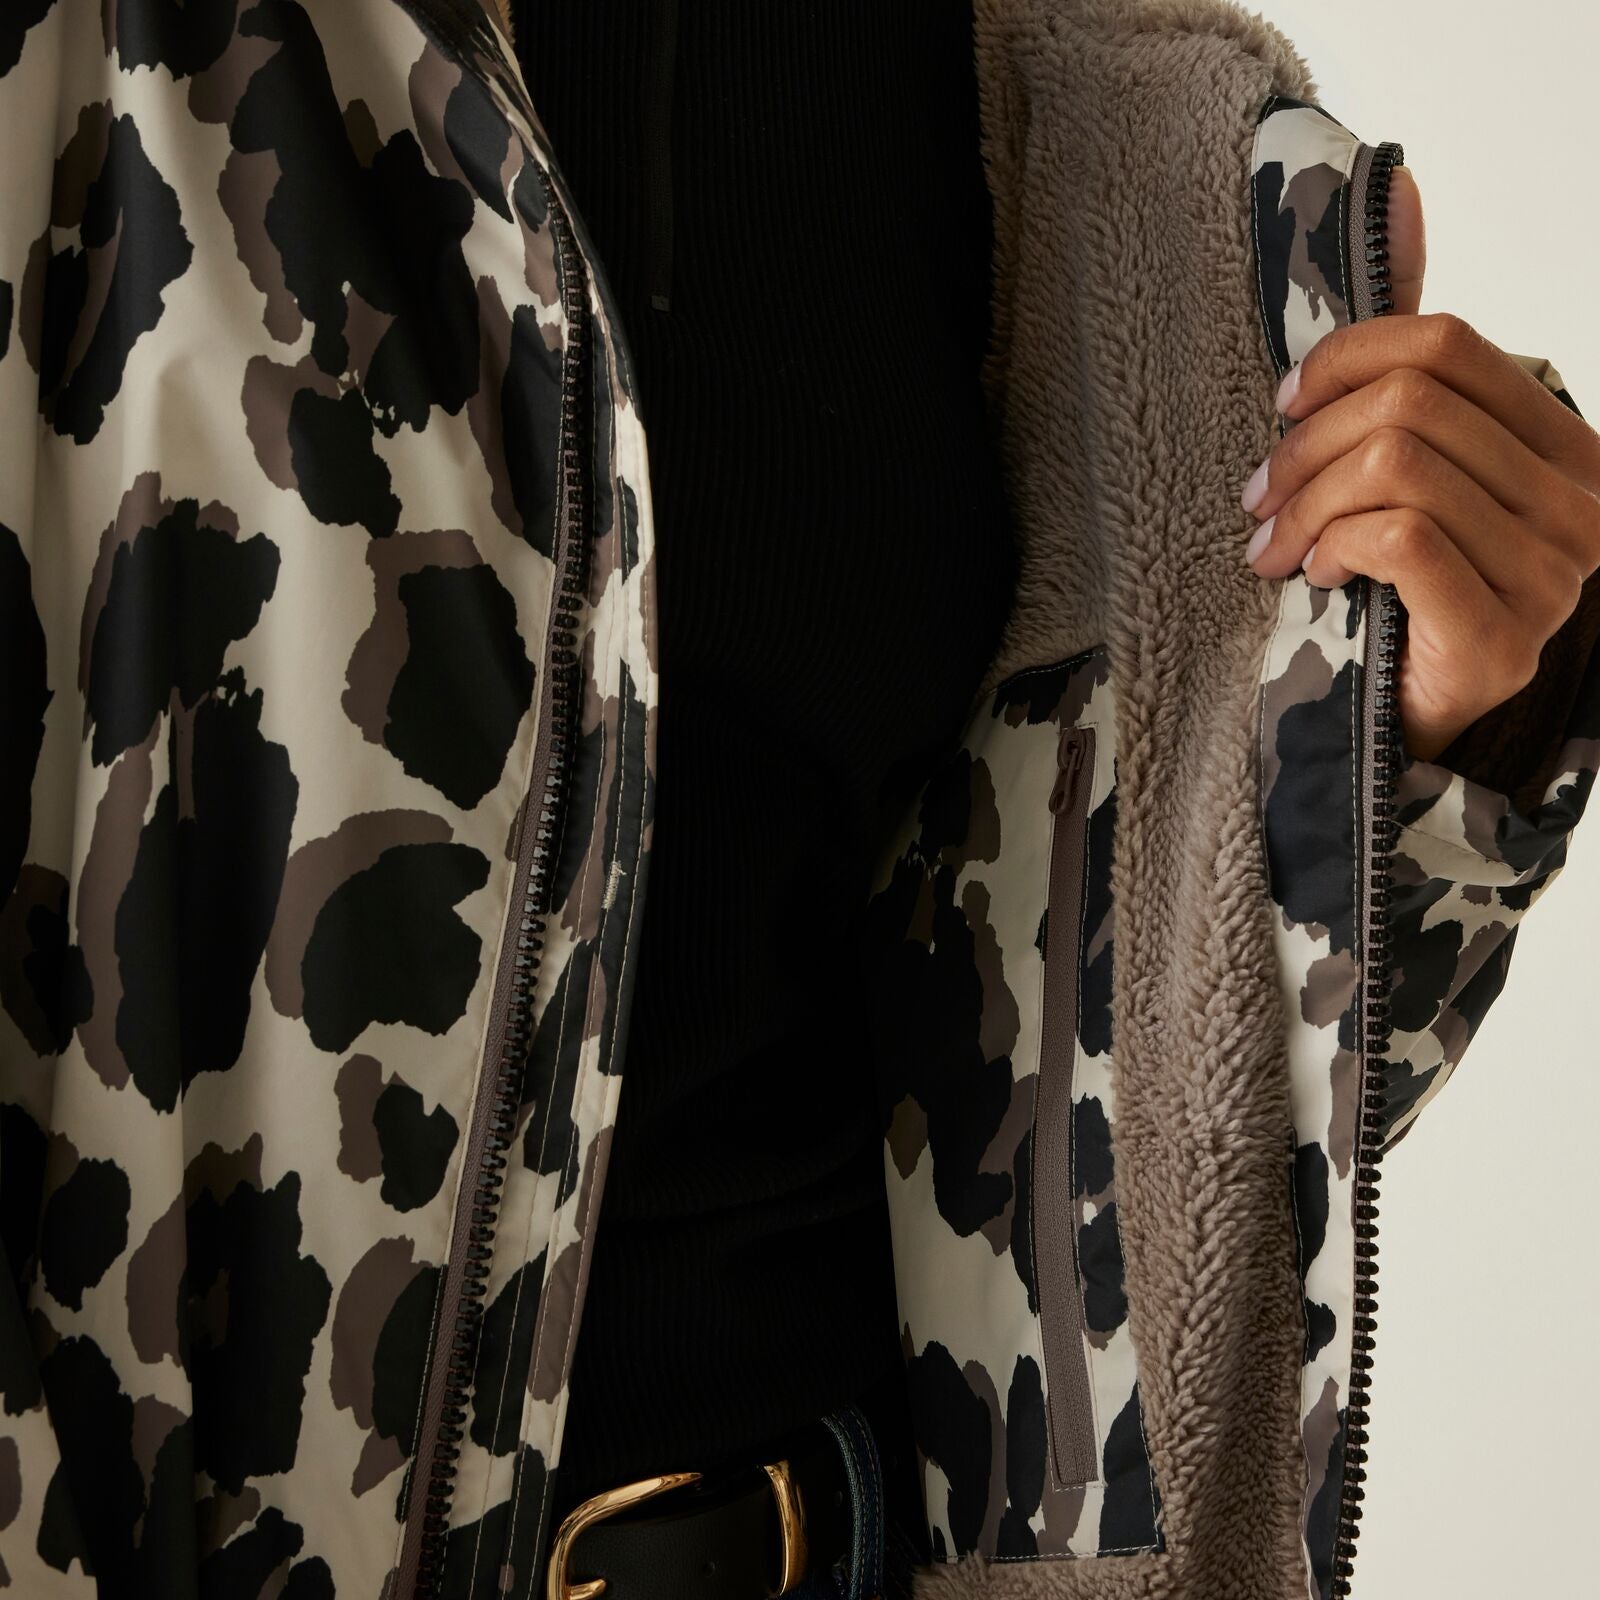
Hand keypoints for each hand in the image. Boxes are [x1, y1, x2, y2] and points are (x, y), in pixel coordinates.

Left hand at [1240, 168, 1599, 760]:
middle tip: (1257, 499)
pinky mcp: (1505, 635)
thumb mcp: (1403, 474)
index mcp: (1562, 446)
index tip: (1284, 411)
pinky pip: (1402, 536)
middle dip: (1304, 448)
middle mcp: (1579, 500)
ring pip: (1398, 466)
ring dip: (1305, 503)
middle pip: (1411, 405)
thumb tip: (1400, 186)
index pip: (1448, 347)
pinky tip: (1317, 575)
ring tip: (1272, 545)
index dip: (1345, 362)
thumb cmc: (1397, 596)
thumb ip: (1407, 369)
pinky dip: (1335, 544)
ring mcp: (1553, 571)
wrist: (1402, 729)